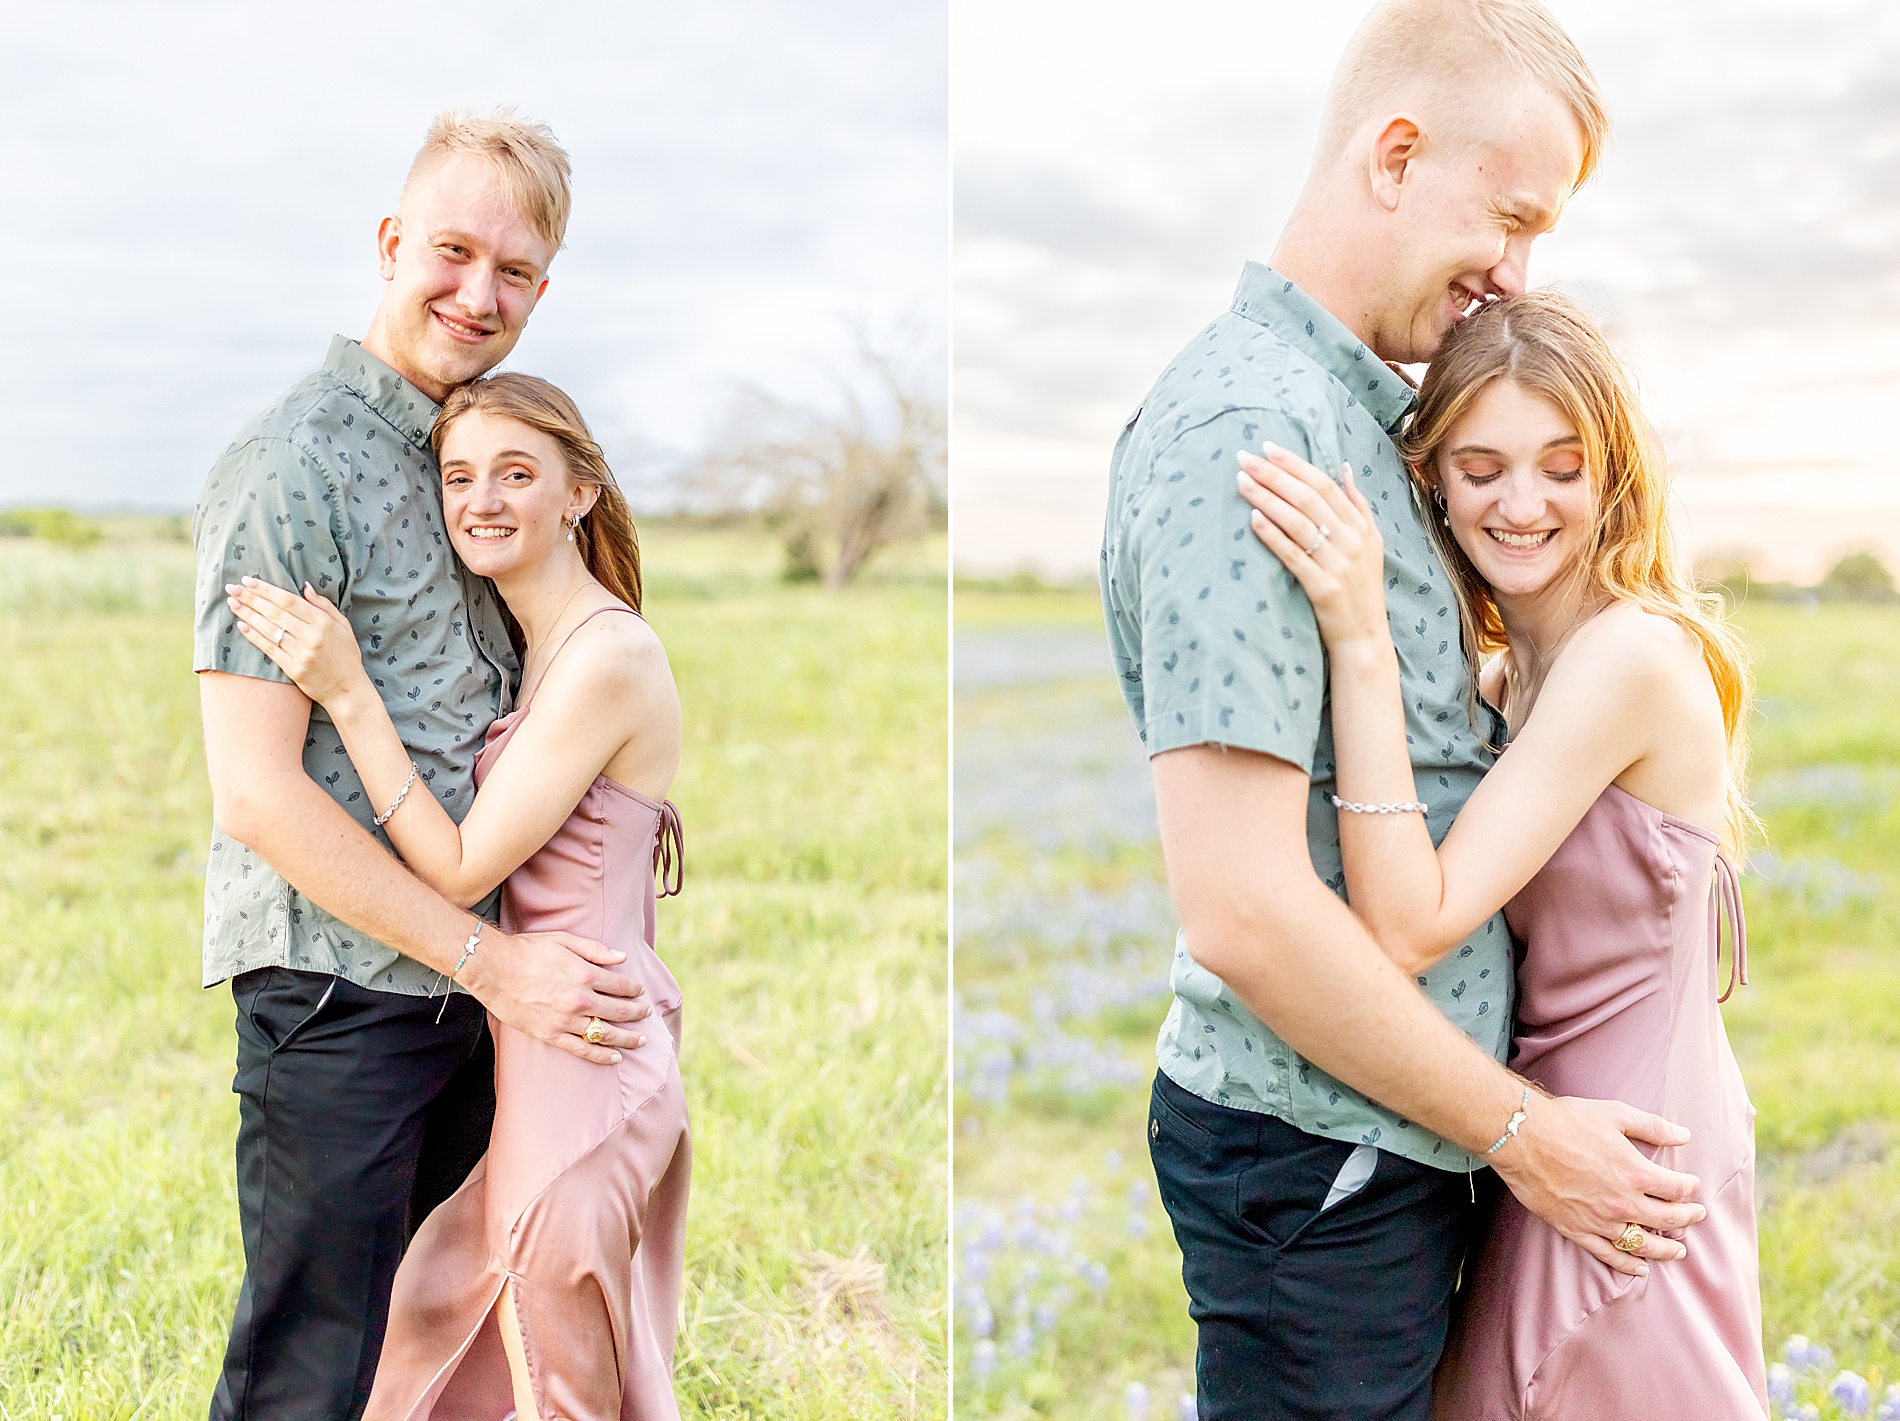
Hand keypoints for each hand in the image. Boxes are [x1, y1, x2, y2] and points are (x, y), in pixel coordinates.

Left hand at [228, 577, 370, 709]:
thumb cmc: (345, 655)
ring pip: (269, 629)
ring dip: (247, 614)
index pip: (289, 600)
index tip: (248, 580)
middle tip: (232, 587)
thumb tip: (305, 587)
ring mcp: (301, 653)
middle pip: (275, 612)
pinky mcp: (293, 669)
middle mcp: (311, 636)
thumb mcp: (343, 626)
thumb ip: (324, 605)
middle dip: (251, 598)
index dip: (266, 590)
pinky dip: (254, 636)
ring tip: (232, 602)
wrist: (347, 690)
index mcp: (324, 623)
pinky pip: (269, 649)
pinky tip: (241, 625)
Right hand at [460, 928, 654, 1064]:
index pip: (621, 985)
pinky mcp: (550, 1035)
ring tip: (641, 1039)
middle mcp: (579, 999)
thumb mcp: (564, 940)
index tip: (641, 991)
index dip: (635, 989)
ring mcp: (564, 1020)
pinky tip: (616, 1057)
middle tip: (647, 1014)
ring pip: (605, 1034)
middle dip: (638, 1013)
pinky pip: (582, 1050)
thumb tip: (622, 958)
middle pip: (619, 1011)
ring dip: (627, 1038)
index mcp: (584, 974)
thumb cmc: (527, 951)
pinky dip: (601, 1055)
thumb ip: (596, 950)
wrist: (493, 969)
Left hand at [1236, 444, 1388, 653]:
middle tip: (1245, 457)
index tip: (1267, 448)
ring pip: (1298, 523)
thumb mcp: (1371, 543)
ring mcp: (1338, 564)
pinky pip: (1293, 556)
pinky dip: (1272, 535)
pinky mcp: (1323, 588)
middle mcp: (1352, 541)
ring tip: (1241, 482)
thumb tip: (1344, 468)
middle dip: (1274, 475)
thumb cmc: (1361, 587)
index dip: (1295, 464)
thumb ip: (1357, 505)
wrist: (1364, 636)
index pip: (1324, 485)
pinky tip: (1253, 519)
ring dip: (1267, 499)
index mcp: (1361, 526)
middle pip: (1308, 498)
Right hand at [1489, 1092, 1706, 1277]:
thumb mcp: (1615, 1114)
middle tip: (1696, 1216)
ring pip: (1643, 1243)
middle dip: (1687, 1218)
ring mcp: (1601, 1220)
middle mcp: (1624, 1202)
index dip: (1689, 1186)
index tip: (1692, 1185)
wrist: (1523, 1138)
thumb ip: (1652, 1126)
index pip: (1676, 1188)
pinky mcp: (1577, 1230)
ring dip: (1665, 1249)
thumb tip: (1683, 1134)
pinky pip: (1609, 1254)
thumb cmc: (1567, 1121)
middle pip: (1667, 1219)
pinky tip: (1640, 1268)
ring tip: (1678, 1251)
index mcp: (1636, 1173)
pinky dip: (1628, 1265)